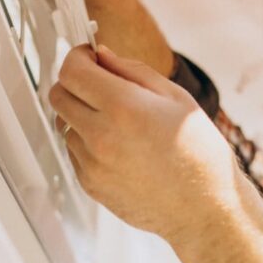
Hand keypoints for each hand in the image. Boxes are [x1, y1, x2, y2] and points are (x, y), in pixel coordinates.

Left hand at [50, 44, 240, 239]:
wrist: (204, 207)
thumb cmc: (198, 151)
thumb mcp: (176, 97)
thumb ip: (132, 70)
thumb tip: (101, 55)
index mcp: (123, 106)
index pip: (72, 71)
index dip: (78, 57)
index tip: (89, 57)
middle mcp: (100, 135)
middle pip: (59, 95)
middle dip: (75, 82)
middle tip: (100, 85)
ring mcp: (92, 163)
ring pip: (65, 124)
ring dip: (82, 115)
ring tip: (120, 123)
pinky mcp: (90, 185)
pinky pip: (75, 152)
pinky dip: (89, 142)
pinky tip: (121, 147)